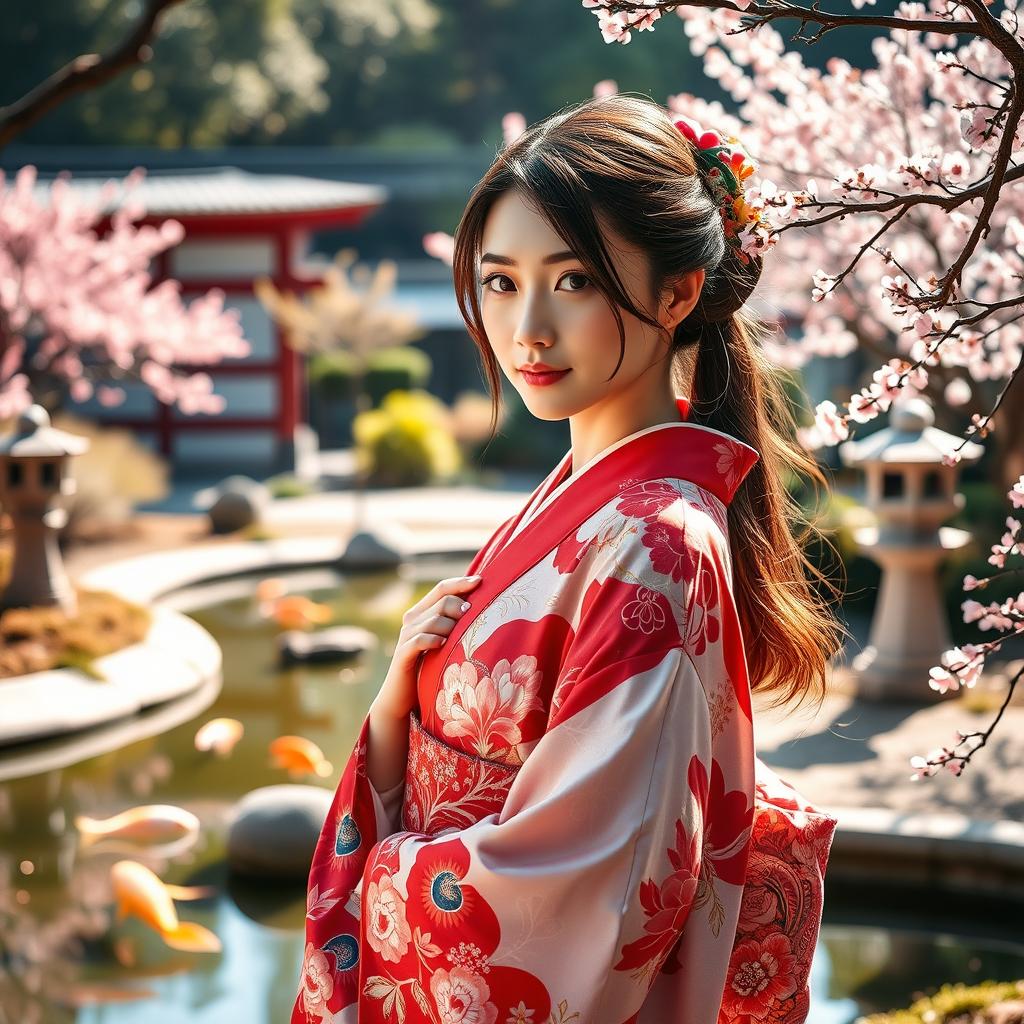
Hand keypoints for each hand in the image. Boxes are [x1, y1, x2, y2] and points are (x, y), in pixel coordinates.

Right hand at [373, 573, 482, 720]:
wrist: (402, 696)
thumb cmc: (429, 668)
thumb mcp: (445, 642)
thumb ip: (456, 624)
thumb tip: (483, 610)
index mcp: (421, 612)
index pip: (441, 588)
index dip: (460, 583)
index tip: (481, 581)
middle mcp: (412, 620)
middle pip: (442, 601)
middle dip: (461, 608)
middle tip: (472, 620)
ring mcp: (406, 636)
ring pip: (435, 620)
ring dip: (452, 628)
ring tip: (459, 640)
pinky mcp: (403, 653)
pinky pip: (421, 640)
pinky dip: (434, 640)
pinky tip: (443, 645)